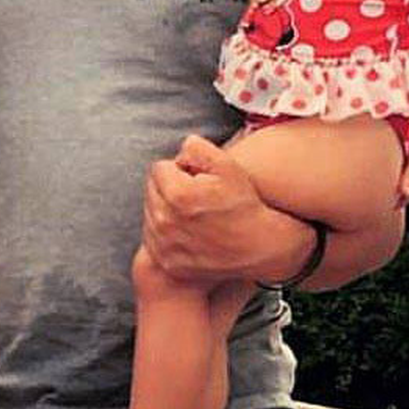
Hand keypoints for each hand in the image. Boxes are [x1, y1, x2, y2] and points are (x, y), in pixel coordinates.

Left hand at [142, 135, 274, 283]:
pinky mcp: (165, 261)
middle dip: (170, 187)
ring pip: (151, 212)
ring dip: (166, 209)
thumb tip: (177, 154)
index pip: (159, 168)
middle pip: (152, 190)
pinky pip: (153, 237)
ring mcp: (163, 245)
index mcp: (177, 195)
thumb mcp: (227, 165)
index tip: (198, 179)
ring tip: (196, 214)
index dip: (180, 169)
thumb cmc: (243, 204)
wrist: (257, 247)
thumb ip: (196, 147)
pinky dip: (166, 231)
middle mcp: (164, 222)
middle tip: (198, 197)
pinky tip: (190, 231)